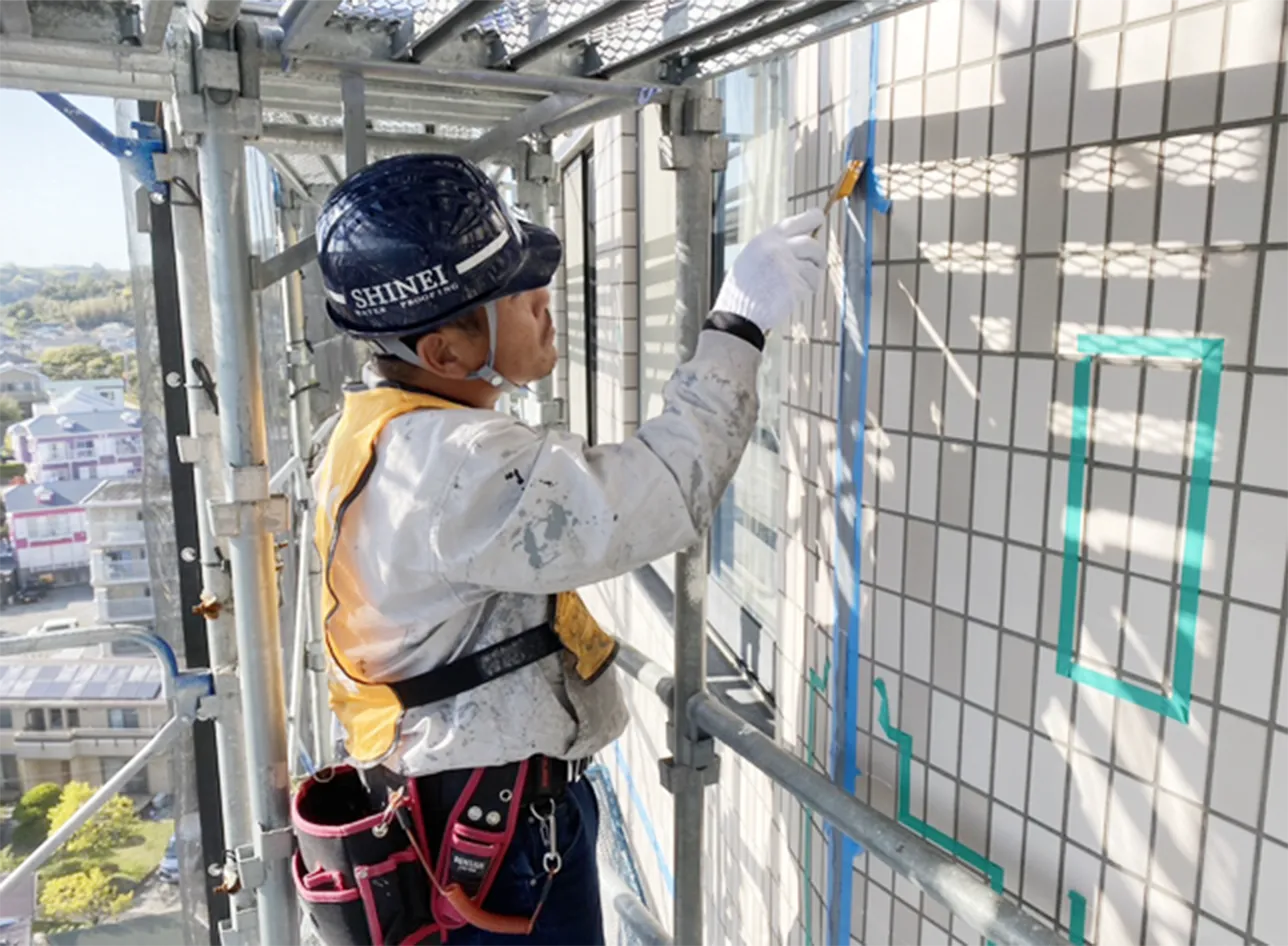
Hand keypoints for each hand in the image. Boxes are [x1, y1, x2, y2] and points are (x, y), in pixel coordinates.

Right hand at [712, 208, 825, 332]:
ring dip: (810, 280)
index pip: (797, 222)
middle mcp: (777, 248)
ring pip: (813, 269)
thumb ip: (774, 246)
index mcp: (766, 239)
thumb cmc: (743, 290)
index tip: (819, 217)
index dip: (812, 218)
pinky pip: (810, 286)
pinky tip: (789, 299)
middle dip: (819, 256)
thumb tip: (800, 239)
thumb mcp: (752, 257)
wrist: (737, 314)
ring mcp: (787, 266)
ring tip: (795, 289)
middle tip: (820, 263)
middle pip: (812, 245)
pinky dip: (804, 293)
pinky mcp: (794, 284)